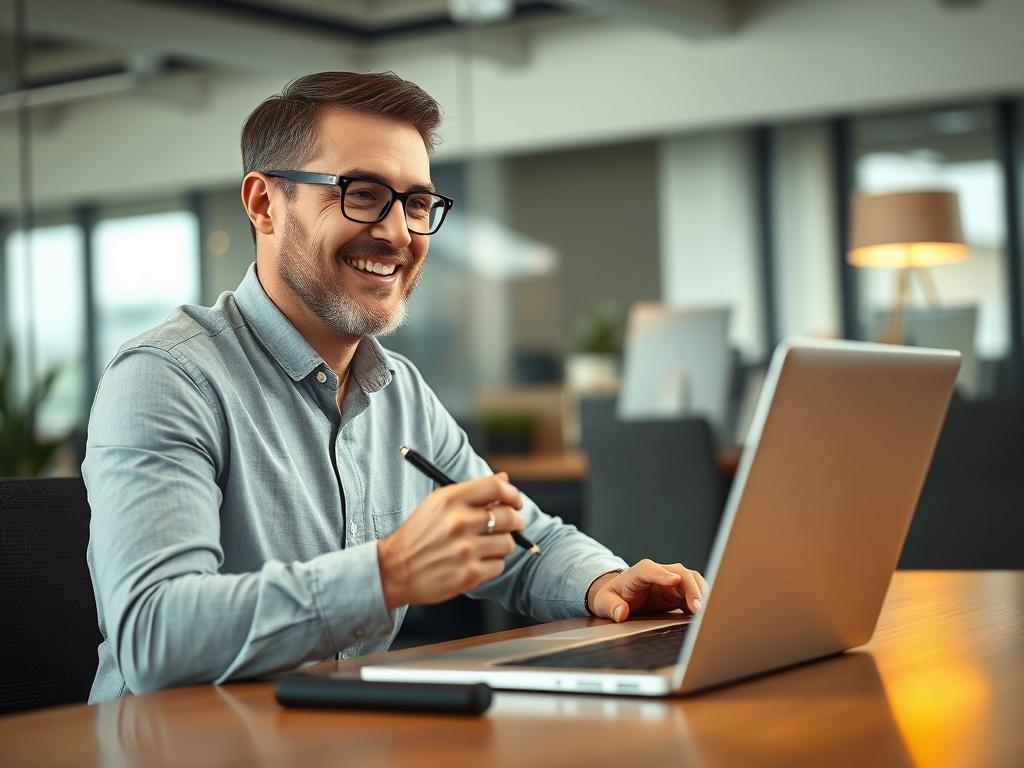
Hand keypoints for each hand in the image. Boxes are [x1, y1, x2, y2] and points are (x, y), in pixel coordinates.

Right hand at [377, 473, 524, 610]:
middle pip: (508, 516)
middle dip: (515, 521)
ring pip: (507, 543)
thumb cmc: (418, 535)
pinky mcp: (468, 575)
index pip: (496, 488)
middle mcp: (458, 522)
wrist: (394, 570)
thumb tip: (504, 478)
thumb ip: (473, 491)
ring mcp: (464, 550)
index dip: (512, 494)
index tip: (515, 501)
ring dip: (501, 545)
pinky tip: (476, 562)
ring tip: (486, 546)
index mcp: (450, 499)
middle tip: (512, 525)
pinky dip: (492, 564)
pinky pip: (498, 566)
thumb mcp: (438, 504)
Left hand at [587, 559, 706, 621]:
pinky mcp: (679, 592)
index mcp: (638, 572)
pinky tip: (705, 614)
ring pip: (692, 580)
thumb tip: (621, 613)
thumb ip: (612, 607)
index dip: (663, 574)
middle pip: (679, 572)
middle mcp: (658, 573)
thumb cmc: (613, 597)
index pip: (650, 569)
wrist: (620, 597)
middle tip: (697, 607)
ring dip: (700, 593)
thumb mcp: (604, 602)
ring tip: (704, 611)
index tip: (675, 580)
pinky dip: (702, 601)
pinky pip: (695, 592)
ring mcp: (671, 581)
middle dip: (690, 587)